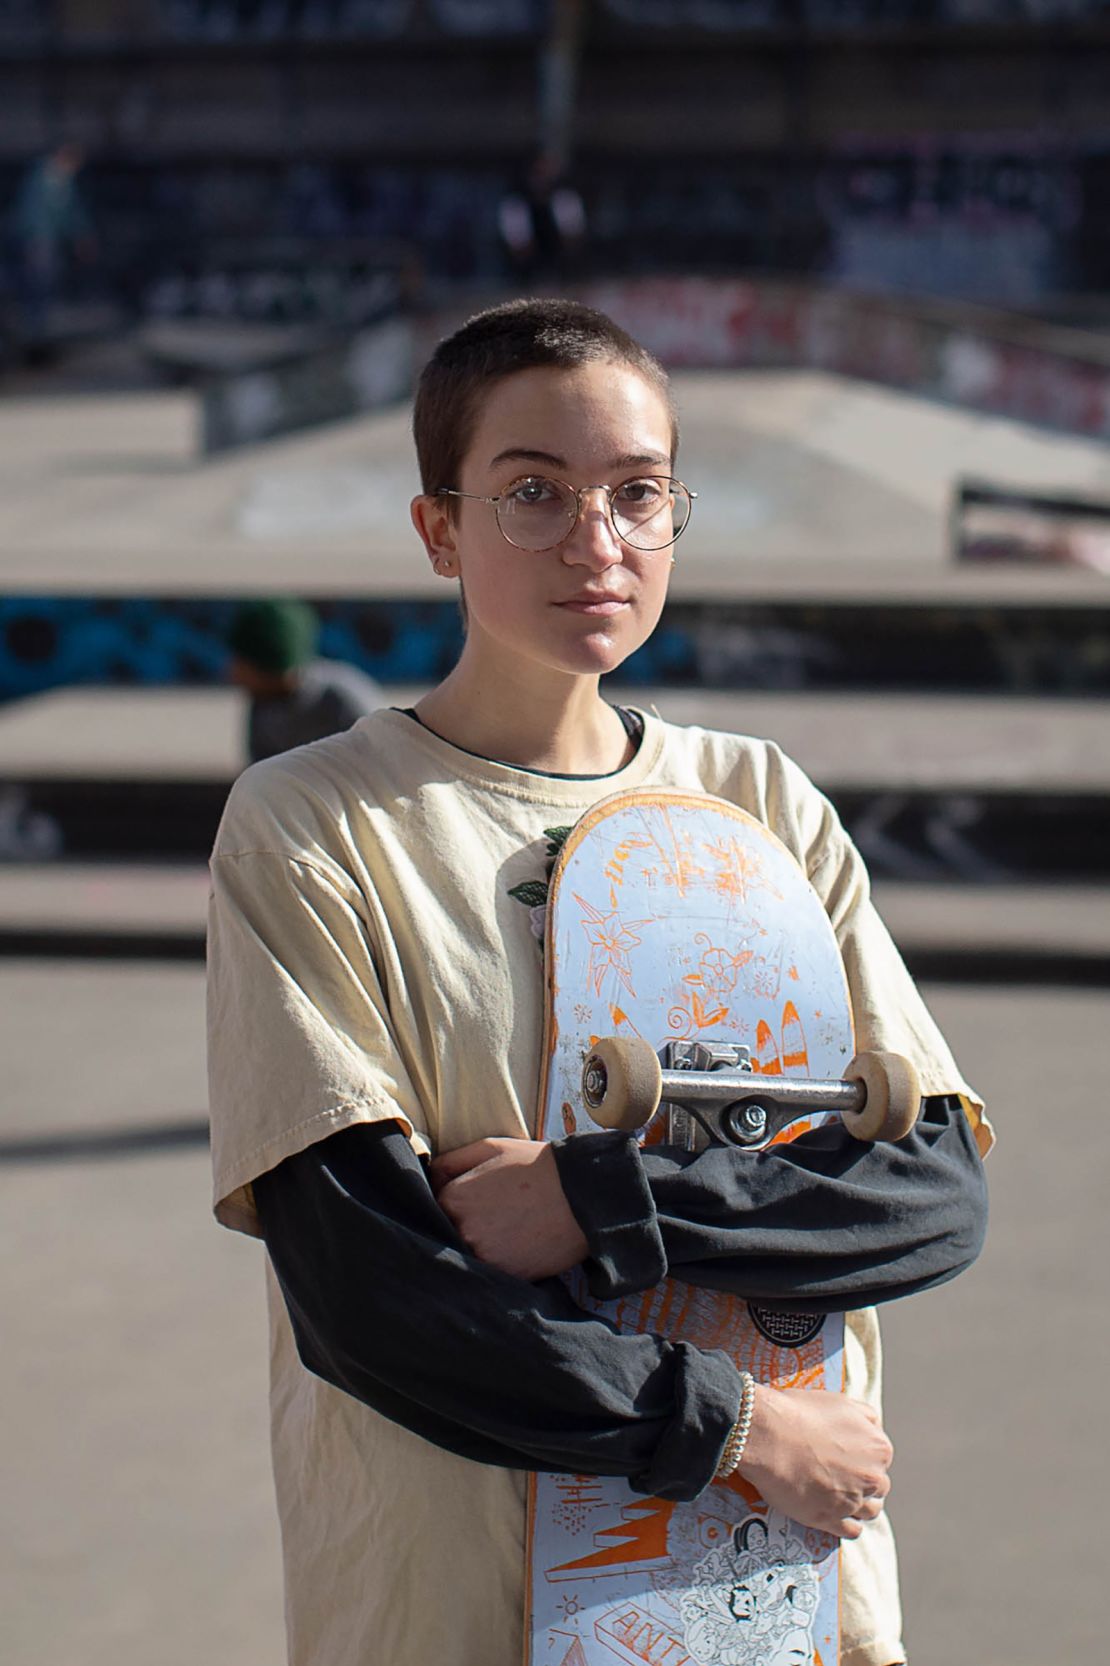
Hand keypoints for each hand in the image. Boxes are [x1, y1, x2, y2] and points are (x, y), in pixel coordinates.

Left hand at [429, 1137, 588, 1280]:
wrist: (582, 1194)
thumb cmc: (536, 1166)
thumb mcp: (490, 1147)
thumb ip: (450, 1161)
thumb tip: (428, 1177)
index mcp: (454, 1199)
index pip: (437, 1208)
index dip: (457, 1203)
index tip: (478, 1200)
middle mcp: (463, 1230)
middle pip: (451, 1233)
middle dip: (467, 1226)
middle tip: (496, 1216)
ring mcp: (484, 1256)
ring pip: (470, 1255)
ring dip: (483, 1246)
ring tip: (508, 1231)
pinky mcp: (506, 1275)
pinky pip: (492, 1271)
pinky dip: (501, 1261)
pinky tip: (518, 1245)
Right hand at [736, 1387, 892, 1539]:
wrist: (768, 1435)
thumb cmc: (799, 1414)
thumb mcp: (841, 1402)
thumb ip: (865, 1417)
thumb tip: (872, 1427)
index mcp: (878, 1448)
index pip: (882, 1459)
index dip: (864, 1457)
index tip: (849, 1456)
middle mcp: (872, 1477)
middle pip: (878, 1486)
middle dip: (864, 1482)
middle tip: (843, 1474)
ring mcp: (852, 1502)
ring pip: (869, 1511)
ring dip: (858, 1505)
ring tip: (840, 1495)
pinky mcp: (830, 1520)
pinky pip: (851, 1531)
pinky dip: (845, 1524)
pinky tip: (833, 1513)